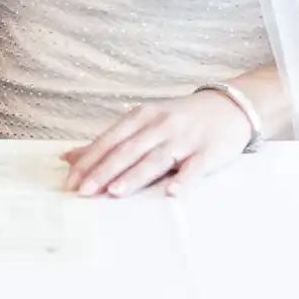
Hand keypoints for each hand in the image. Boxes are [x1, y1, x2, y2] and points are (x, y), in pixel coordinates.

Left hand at [61, 91, 254, 196]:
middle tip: (84, 191)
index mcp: (142, 117)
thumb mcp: (143, 122)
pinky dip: (184, 180)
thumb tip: (68, 157)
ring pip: (156, 159)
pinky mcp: (208, 152)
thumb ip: (110, 141)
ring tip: (115, 191)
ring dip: (135, 175)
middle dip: (104, 171)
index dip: (89, 160)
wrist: (230, 106)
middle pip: (128, 150)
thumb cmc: (180, 119)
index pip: (110, 140)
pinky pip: (195, 168)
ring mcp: (185, 138)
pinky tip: (172, 192)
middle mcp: (161, 125)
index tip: (71, 181)